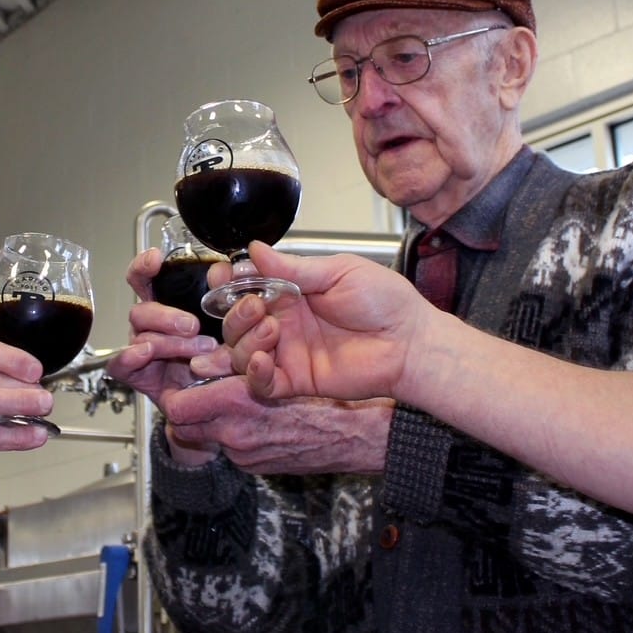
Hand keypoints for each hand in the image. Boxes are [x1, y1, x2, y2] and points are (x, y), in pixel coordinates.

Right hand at [106, 248, 221, 406]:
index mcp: (171, 306)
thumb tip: (224, 270)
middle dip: (165, 316)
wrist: (236, 397)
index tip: (156, 259)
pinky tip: (145, 352)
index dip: (145, 267)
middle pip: (141, 310)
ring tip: (198, 348)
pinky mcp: (141, 376)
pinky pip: (121, 365)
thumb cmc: (235, 357)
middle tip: (193, 325)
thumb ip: (231, 296)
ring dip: (169, 342)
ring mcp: (145, 351)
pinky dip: (129, 357)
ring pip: (140, 337)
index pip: (146, 280)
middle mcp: (154, 327)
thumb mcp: (240, 322)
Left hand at [161, 375, 392, 474]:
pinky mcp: (254, 467)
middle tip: (193, 392)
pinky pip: (228, 450)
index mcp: (237, 403)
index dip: (175, 395)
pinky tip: (249, 419)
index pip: (178, 407)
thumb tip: (201, 366)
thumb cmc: (322, 398)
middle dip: (184, 409)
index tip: (179, 382)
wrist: (354, 437)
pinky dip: (231, 434)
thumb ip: (237, 369)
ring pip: (206, 437)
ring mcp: (243, 455)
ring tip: (224, 403)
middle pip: (183, 426)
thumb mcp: (277, 371)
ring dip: (208, 421)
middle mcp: (235, 434)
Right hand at [224, 243, 435, 402]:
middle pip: (235, 320)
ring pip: (241, 351)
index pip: (245, 286)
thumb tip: (255, 250)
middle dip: (235, 312)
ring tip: (269, 329)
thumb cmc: (385, 303)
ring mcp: (288, 352)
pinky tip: (261, 360)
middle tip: (255, 305)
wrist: (410, 342)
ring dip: (245, 339)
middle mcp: (284, 321)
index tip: (222, 275)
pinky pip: (262, 383)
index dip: (228, 281)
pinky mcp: (296, 380)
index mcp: (291, 291)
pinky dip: (253, 373)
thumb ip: (293, 267)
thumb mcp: (339, 271)